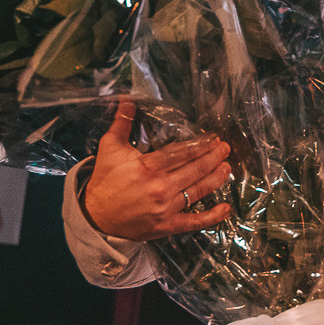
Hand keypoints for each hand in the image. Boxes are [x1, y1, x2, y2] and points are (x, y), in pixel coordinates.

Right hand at [82, 101, 231, 239]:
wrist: (96, 217)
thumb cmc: (104, 181)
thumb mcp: (109, 147)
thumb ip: (122, 123)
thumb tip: (127, 99)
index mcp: (148, 166)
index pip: (182, 152)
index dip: (201, 145)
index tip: (213, 138)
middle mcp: (160, 186)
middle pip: (195, 169)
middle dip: (213, 157)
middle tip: (225, 149)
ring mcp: (166, 208)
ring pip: (198, 191)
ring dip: (216, 179)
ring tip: (227, 167)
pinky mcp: (167, 225)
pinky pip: (195, 222)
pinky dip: (212, 216)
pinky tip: (226, 208)